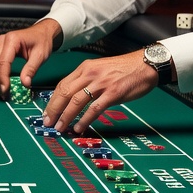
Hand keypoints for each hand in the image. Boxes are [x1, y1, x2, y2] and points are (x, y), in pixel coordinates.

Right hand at [0, 19, 60, 96]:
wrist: (42, 32)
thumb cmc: (42, 41)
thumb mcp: (40, 55)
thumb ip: (31, 69)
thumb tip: (24, 84)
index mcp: (12, 40)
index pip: (3, 62)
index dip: (3, 78)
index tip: (6, 90)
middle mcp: (2, 41)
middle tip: (4, 95)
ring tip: (3, 91)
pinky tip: (2, 82)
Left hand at [43, 50, 158, 132]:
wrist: (145, 64)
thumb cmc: (124, 69)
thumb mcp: (100, 69)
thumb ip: (87, 81)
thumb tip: (73, 98)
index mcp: (85, 68)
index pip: (62, 85)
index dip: (52, 100)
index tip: (47, 112)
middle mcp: (90, 74)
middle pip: (65, 93)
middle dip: (54, 109)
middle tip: (48, 123)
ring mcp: (101, 84)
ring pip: (76, 101)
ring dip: (66, 116)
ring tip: (60, 128)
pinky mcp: (113, 93)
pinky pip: (94, 108)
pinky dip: (84, 119)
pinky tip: (79, 127)